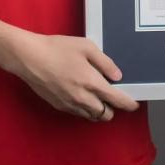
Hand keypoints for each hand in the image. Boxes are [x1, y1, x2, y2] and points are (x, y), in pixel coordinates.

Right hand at [10, 32, 139, 121]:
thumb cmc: (57, 48)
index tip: (134, 104)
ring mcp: (70, 105)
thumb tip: (117, 76)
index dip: (129, 104)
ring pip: (92, 117)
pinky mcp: (59, 106)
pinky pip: (78, 114)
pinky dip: (85, 109)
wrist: (29, 57)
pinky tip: (81, 96)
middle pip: (106, 114)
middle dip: (112, 108)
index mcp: (92, 83)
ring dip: (99, 110)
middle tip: (111, 96)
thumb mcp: (86, 47)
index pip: (117, 100)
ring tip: (97, 97)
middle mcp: (83, 98)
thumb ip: (105, 62)